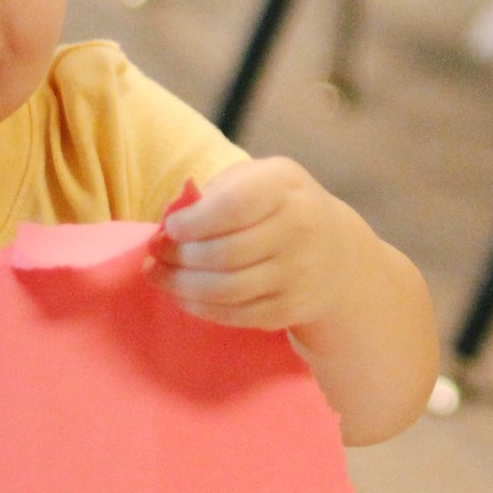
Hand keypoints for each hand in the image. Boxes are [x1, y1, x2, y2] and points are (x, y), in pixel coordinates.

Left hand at [146, 157, 373, 333]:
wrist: (336, 252)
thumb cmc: (281, 206)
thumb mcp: (260, 178)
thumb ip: (219, 191)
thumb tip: (171, 225)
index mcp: (285, 187)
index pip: (233, 207)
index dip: (193, 222)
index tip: (171, 228)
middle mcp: (299, 230)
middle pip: (223, 254)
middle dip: (178, 256)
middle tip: (156, 252)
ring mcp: (297, 274)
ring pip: (225, 290)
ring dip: (180, 285)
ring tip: (158, 274)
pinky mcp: (289, 309)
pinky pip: (234, 315)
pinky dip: (199, 307)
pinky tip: (183, 294)